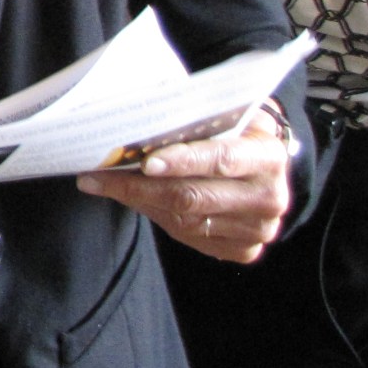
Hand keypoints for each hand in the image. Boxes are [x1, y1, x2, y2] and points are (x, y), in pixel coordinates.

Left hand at [76, 116, 291, 263]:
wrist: (261, 165)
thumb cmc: (233, 133)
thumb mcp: (224, 118)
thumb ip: (192, 122)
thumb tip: (133, 129)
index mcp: (268, 156)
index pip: (221, 159)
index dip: (182, 161)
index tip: (144, 161)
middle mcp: (269, 196)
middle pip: (194, 196)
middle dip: (140, 186)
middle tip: (98, 174)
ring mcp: (259, 228)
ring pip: (185, 220)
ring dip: (137, 201)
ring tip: (100, 184)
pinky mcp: (244, 249)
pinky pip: (190, 237)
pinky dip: (154, 216)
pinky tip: (128, 199)